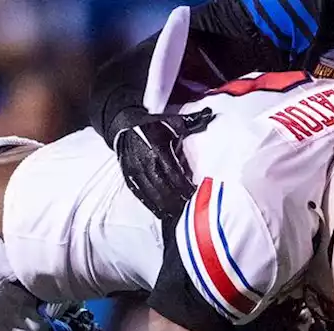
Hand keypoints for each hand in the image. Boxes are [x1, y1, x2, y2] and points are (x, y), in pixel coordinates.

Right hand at [109, 106, 213, 220]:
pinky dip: (151, 205)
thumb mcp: (171, 121)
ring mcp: (136, 172)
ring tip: (177, 214)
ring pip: (152, 194)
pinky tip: (161, 213)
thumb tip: (210, 114)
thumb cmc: (151, 125)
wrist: (123, 126)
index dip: (185, 185)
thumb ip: (191, 121)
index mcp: (158, 149)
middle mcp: (146, 163)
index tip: (195, 193)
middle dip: (177, 199)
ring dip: (165, 206)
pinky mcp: (129, 178)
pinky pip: (141, 195)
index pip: (174, 173)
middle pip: (164, 187)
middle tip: (189, 208)